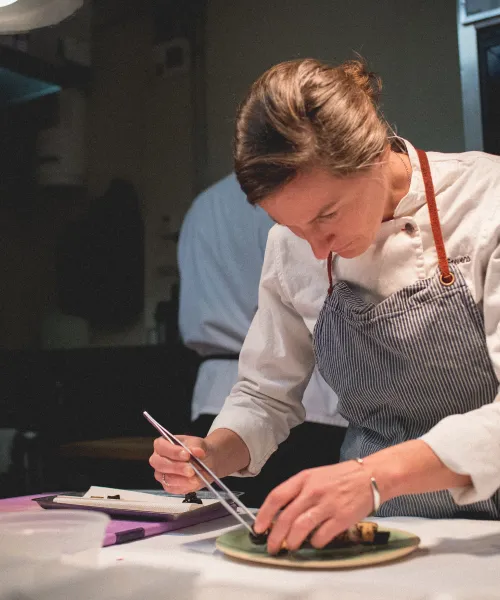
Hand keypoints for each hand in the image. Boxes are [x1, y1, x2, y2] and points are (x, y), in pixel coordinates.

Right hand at [149, 435, 213, 493]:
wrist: (204, 460)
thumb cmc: (195, 449)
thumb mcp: (197, 443)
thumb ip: (196, 447)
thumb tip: (198, 452)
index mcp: (161, 445)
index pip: (161, 447)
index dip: (173, 451)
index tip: (187, 455)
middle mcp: (157, 460)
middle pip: (161, 464)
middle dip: (177, 467)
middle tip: (191, 469)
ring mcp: (161, 475)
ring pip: (167, 479)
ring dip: (182, 479)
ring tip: (195, 476)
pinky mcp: (167, 486)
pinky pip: (174, 488)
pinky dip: (185, 486)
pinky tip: (194, 482)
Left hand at [253, 461, 373, 553]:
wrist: (370, 476)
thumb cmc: (341, 477)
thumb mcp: (315, 476)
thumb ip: (298, 491)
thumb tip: (281, 513)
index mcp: (304, 478)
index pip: (277, 496)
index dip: (264, 514)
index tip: (259, 528)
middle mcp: (313, 491)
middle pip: (286, 517)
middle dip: (275, 536)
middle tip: (272, 546)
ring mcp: (327, 505)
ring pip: (300, 528)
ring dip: (292, 541)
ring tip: (290, 546)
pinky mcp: (341, 518)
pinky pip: (321, 536)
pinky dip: (315, 543)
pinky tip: (315, 542)